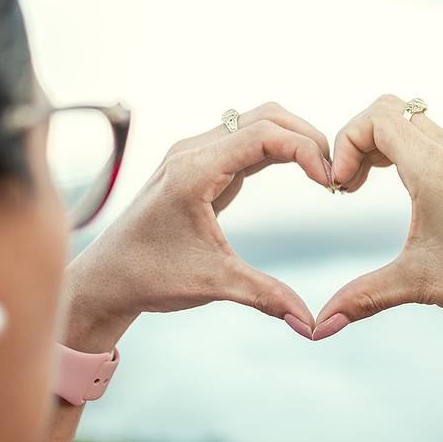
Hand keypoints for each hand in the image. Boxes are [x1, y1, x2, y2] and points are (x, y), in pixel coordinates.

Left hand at [63, 102, 331, 350]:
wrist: (106, 279)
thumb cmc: (151, 278)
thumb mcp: (214, 284)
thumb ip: (266, 297)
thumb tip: (311, 325)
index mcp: (194, 170)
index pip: (264, 134)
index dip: (306, 150)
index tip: (330, 181)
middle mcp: (193, 150)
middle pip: (265, 116)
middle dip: (307, 137)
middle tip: (336, 172)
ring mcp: (195, 153)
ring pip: (257, 121)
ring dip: (294, 138)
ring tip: (323, 171)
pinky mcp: (200, 163)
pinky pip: (247, 139)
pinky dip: (279, 147)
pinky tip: (300, 170)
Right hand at [313, 95, 442, 339]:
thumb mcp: (420, 284)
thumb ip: (364, 298)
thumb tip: (321, 327)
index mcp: (437, 168)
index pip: (377, 117)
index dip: (345, 143)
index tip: (340, 189)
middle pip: (390, 110)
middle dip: (357, 140)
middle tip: (348, 185)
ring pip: (412, 121)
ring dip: (380, 145)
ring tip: (365, 186)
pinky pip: (431, 138)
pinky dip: (404, 152)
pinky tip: (403, 191)